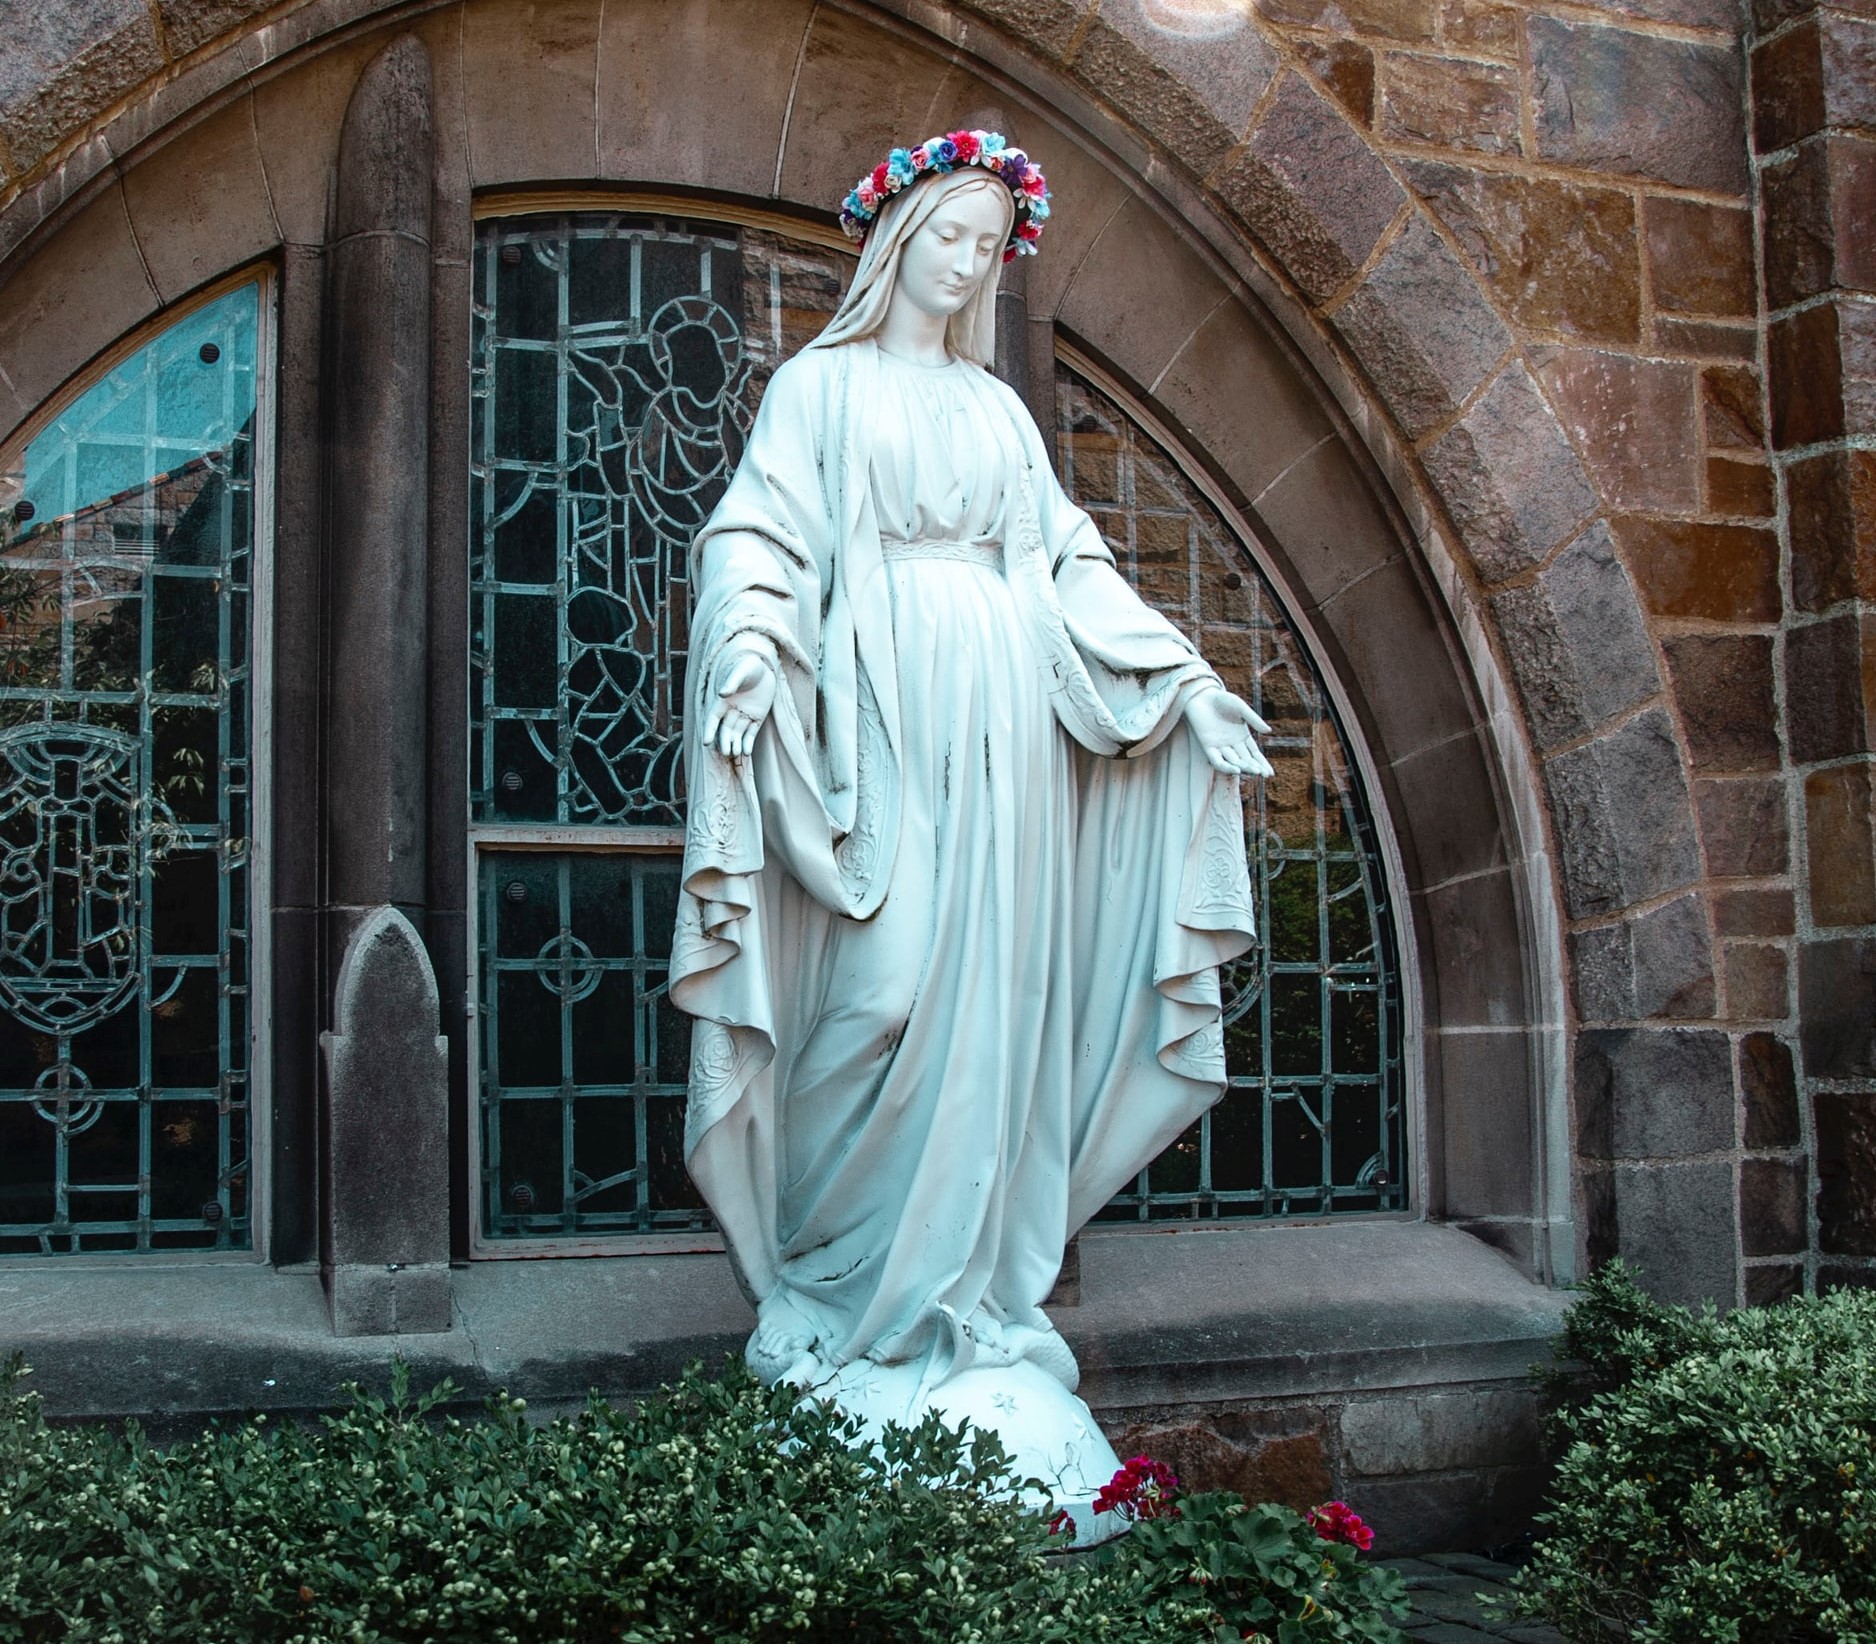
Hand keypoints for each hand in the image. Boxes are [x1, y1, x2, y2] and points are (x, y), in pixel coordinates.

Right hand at [702, 641, 776, 758]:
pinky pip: (751, 733)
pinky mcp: (757, 718)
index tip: (706, 742)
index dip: (709, 730)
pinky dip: (748, 743)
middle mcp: (732, 710)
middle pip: (725, 729)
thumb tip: (722, 694)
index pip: (713, 718)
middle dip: (725, 740)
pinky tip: (746, 752)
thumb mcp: (740, 672)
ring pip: (737, 734)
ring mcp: (745, 715)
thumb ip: (732, 683)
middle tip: (726, 751)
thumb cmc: (749, 666)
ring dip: (735, 744)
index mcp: (723, 701)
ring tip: (735, 753)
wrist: (765, 667)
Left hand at [1184, 686, 1274, 778]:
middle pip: (1246, 760)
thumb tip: (1269, 731)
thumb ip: (1254, 719)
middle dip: (1255, 768)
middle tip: (1264, 774)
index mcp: (1242, 736)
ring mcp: (1220, 746)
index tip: (1270, 773)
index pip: (1254, 754)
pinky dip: (1226, 767)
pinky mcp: (1207, 747)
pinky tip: (1237, 769)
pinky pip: (1217, 761)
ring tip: (1255, 771)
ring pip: (1234, 762)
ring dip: (1244, 767)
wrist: (1201, 695)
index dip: (1262, 764)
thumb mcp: (1240, 708)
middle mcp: (1232, 744)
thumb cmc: (1221, 699)